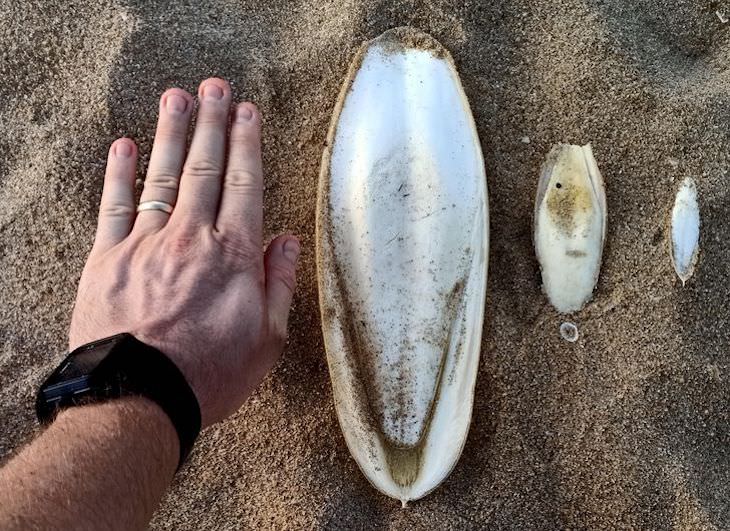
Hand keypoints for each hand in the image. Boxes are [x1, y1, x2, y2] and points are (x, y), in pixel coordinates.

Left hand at [69, 78, 299, 426]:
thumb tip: (286, 241)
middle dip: (211, 124)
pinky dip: (118, 173)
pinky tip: (123, 145)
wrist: (139, 398)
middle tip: (214, 88)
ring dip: (170, 133)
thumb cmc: (208, 374)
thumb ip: (279, 284)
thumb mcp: (267, 340)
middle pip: (205, 168)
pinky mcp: (108, 259)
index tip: (247, 112)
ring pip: (161, 176)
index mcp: (234, 256)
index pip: (245, 185)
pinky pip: (114, 206)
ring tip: (176, 98)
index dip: (247, 144)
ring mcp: (147, 244)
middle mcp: (192, 238)